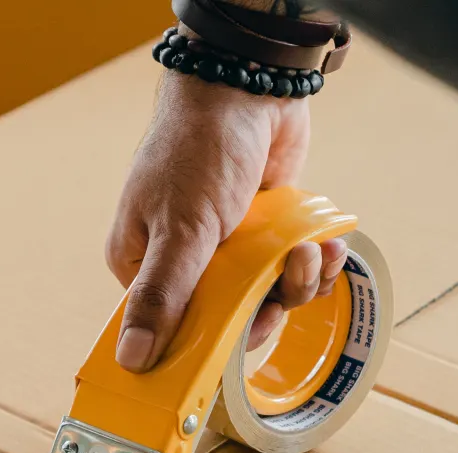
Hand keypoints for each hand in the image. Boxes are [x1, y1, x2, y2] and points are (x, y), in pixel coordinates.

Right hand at [106, 70, 346, 371]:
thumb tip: (130, 362)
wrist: (246, 86)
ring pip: (268, 296)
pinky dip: (316, 262)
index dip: (211, 343)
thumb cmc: (198, 150)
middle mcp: (183, 262)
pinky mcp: (266, 233)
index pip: (172, 331)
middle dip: (268, 304)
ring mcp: (228, 248)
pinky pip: (292, 269)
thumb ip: (161, 298)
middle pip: (229, 320)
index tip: (246, 336)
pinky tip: (327, 245)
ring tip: (309, 250)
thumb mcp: (180, 232)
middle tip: (286, 278)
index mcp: (144, 266)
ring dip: (300, 280)